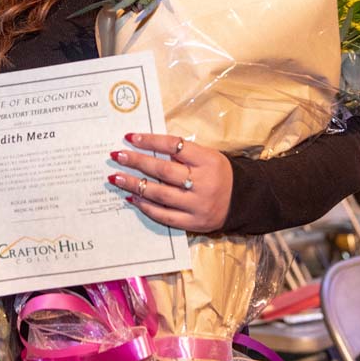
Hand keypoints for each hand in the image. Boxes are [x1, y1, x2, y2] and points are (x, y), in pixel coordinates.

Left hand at [108, 133, 231, 232]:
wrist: (242, 200)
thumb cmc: (218, 173)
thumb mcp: (207, 156)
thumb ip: (182, 154)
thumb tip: (148, 148)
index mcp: (207, 160)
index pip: (175, 146)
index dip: (150, 140)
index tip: (130, 137)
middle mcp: (203, 182)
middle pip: (164, 171)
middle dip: (137, 162)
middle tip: (117, 155)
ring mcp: (197, 205)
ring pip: (160, 194)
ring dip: (135, 184)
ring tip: (116, 177)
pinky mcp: (193, 223)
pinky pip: (164, 215)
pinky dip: (145, 206)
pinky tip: (131, 197)